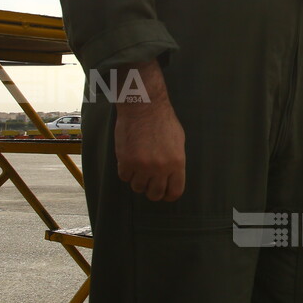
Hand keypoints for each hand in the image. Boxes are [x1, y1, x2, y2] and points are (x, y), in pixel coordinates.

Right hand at [114, 62, 185, 201]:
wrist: (144, 107)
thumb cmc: (163, 121)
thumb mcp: (178, 142)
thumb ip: (175, 162)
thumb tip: (171, 177)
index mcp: (177, 163)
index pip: (174, 192)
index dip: (168, 195)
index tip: (164, 193)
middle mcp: (160, 168)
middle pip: (155, 194)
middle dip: (152, 190)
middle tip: (149, 182)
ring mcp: (142, 166)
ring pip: (138, 187)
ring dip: (138, 180)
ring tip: (139, 167)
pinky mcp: (126, 161)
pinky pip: (124, 177)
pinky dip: (126, 172)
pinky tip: (129, 161)